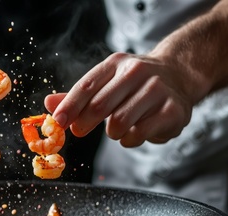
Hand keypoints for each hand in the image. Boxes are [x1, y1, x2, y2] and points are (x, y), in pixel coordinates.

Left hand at [45, 52, 194, 146]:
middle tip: (78, 131)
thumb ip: (78, 96)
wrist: (179, 76)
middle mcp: (137, 72)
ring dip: (112, 133)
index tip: (57, 123)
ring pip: (119, 123)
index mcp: (116, 64)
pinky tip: (135, 131)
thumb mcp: (105, 83)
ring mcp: (157, 90)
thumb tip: (48, 103)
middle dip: (84, 123)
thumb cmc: (133, 84)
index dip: (69, 107)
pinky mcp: (172, 110)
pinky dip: (129, 140)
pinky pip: (138, 135)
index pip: (86, 86)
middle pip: (100, 106)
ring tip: (117, 127)